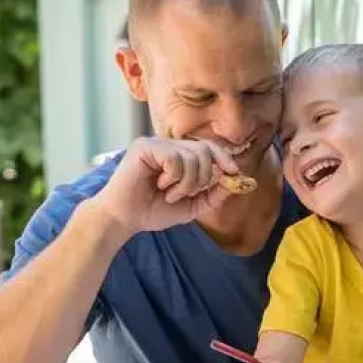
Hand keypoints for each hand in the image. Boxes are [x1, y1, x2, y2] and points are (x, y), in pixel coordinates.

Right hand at [90, 136, 245, 234]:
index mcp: (178, 154)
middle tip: (185, 194)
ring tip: (170, 193)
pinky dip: (173, 178)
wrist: (125, 219)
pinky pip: (175, 159)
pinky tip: (160, 185)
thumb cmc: (152, 211)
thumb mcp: (191, 206)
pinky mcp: (144, 147)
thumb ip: (213, 194)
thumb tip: (237, 180)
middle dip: (203, 177)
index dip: (224, 157)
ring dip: (186, 183)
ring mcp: (155, 143)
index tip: (234, 172)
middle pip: (205, 150)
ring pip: (192, 156)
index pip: (209, 146)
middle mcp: (168, 145)